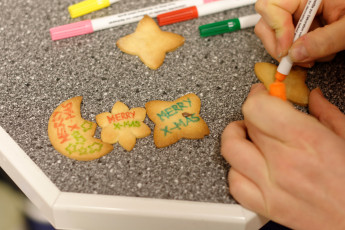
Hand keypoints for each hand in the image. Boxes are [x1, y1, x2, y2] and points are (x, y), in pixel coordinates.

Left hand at [221, 83, 344, 229]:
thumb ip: (327, 114)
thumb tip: (314, 97)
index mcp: (307, 140)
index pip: (257, 108)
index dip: (257, 96)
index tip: (263, 94)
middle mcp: (284, 163)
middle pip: (245, 125)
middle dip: (251, 114)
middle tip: (261, 114)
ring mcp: (272, 187)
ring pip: (231, 151)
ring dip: (236, 139)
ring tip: (249, 137)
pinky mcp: (268, 207)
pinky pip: (235, 184)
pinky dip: (236, 171)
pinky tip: (250, 166)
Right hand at [254, 0, 344, 65]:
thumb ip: (324, 40)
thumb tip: (295, 54)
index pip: (271, 6)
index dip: (277, 30)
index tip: (289, 49)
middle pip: (267, 20)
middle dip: (279, 44)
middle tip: (294, 58)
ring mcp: (301, 10)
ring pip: (274, 32)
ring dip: (291, 50)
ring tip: (313, 55)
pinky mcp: (305, 21)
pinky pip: (289, 38)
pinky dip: (300, 50)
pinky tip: (318, 51)